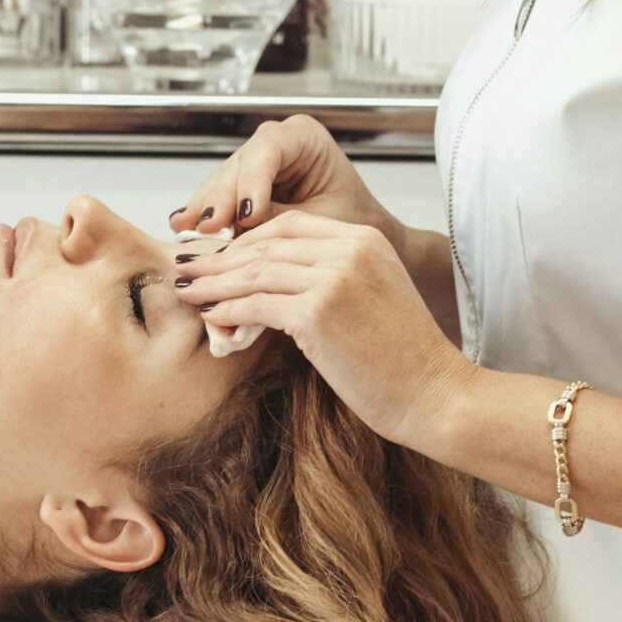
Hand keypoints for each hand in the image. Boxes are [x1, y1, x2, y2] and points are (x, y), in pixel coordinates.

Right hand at [170, 115, 403, 248]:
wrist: (350, 236)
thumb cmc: (347, 220)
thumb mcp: (319, 220)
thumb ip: (279, 219)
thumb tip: (240, 229)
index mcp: (305, 137)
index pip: (269, 149)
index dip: (252, 181)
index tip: (247, 214)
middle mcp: (276, 142)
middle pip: (239, 164)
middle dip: (222, 197)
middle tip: (210, 225)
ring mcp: (256, 161)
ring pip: (224, 180)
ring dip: (206, 207)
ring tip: (185, 227)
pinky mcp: (242, 183)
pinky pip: (220, 195)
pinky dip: (204, 212)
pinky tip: (182, 223)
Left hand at [174, 210, 472, 448]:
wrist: (435, 395)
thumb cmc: (403, 361)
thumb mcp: (372, 300)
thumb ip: (330, 281)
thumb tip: (273, 290)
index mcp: (365, 239)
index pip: (289, 226)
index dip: (247, 240)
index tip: (219, 256)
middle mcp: (349, 250)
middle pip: (265, 245)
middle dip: (220, 258)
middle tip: (187, 269)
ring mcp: (334, 278)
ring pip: (254, 272)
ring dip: (214, 283)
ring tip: (186, 291)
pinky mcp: (318, 312)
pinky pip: (256, 304)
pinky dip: (226, 310)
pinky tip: (210, 317)